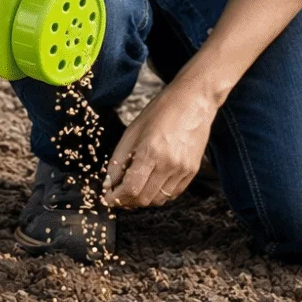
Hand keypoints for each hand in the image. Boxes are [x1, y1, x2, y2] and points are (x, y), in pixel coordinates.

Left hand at [101, 77, 216, 208]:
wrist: (194, 101)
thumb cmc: (161, 111)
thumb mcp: (132, 131)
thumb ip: (118, 160)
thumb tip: (109, 183)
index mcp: (151, 151)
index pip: (130, 188)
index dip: (116, 198)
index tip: (107, 198)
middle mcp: (169, 164)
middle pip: (143, 199)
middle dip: (127, 201)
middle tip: (118, 194)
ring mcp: (183, 170)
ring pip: (158, 200)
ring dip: (142, 199)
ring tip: (133, 188)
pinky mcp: (192, 171)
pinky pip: (172, 194)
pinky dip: (158, 194)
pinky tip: (151, 183)